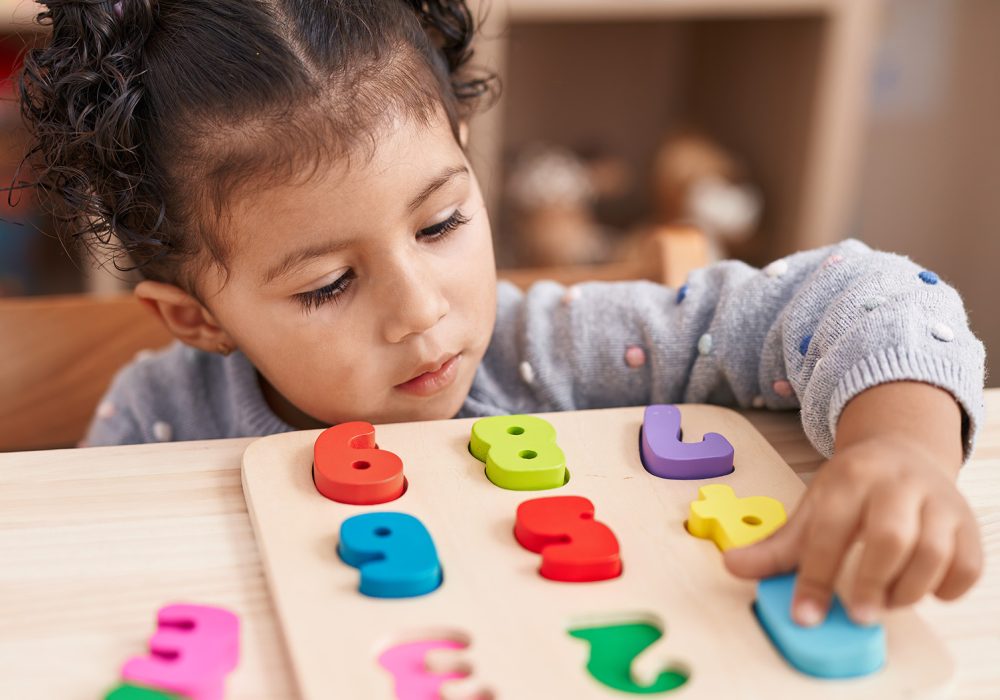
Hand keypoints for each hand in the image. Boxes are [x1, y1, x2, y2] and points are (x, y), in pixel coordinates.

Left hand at [725, 382, 982, 625]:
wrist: (903, 450)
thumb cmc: (852, 488)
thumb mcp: (811, 508)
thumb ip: (777, 545)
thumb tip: (732, 567)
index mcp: (849, 478)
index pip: (830, 529)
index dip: (815, 576)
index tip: (804, 615)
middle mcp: (897, 484)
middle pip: (891, 537)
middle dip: (871, 583)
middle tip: (856, 613)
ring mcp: (938, 501)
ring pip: (934, 552)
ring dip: (907, 590)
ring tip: (884, 602)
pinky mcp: (968, 522)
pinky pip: (968, 564)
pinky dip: (947, 587)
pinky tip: (922, 589)